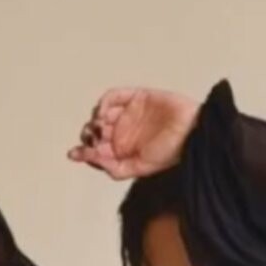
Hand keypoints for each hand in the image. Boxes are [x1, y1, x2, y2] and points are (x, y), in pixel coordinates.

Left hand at [67, 87, 200, 179]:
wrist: (191, 132)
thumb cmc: (171, 152)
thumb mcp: (140, 168)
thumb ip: (116, 168)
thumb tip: (94, 159)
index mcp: (124, 150)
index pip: (97, 150)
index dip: (84, 152)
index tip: (74, 154)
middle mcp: (124, 132)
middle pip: (95, 132)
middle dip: (88, 136)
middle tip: (92, 140)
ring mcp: (128, 113)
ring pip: (100, 114)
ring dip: (94, 121)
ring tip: (99, 128)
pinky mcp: (135, 97)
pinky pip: (113, 97)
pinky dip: (104, 103)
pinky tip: (103, 114)